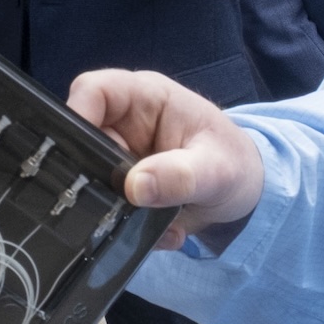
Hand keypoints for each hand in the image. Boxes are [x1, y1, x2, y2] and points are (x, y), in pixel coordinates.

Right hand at [66, 69, 265, 246]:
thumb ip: (180, 177)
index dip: (77, 115)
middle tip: (119, 206)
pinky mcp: (121, 188)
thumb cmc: (235, 163)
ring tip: (153, 223)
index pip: (94, 90)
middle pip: (81, 140)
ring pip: (89, 179)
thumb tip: (135, 188)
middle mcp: (124, 124)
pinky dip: (130, 227)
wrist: (247, 194)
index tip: (77, 157)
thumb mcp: (217, 170)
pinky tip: (165, 232)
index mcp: (146, 98)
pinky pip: (107, 207)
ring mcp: (120, 157)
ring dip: (115, 209)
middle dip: (95, 177)